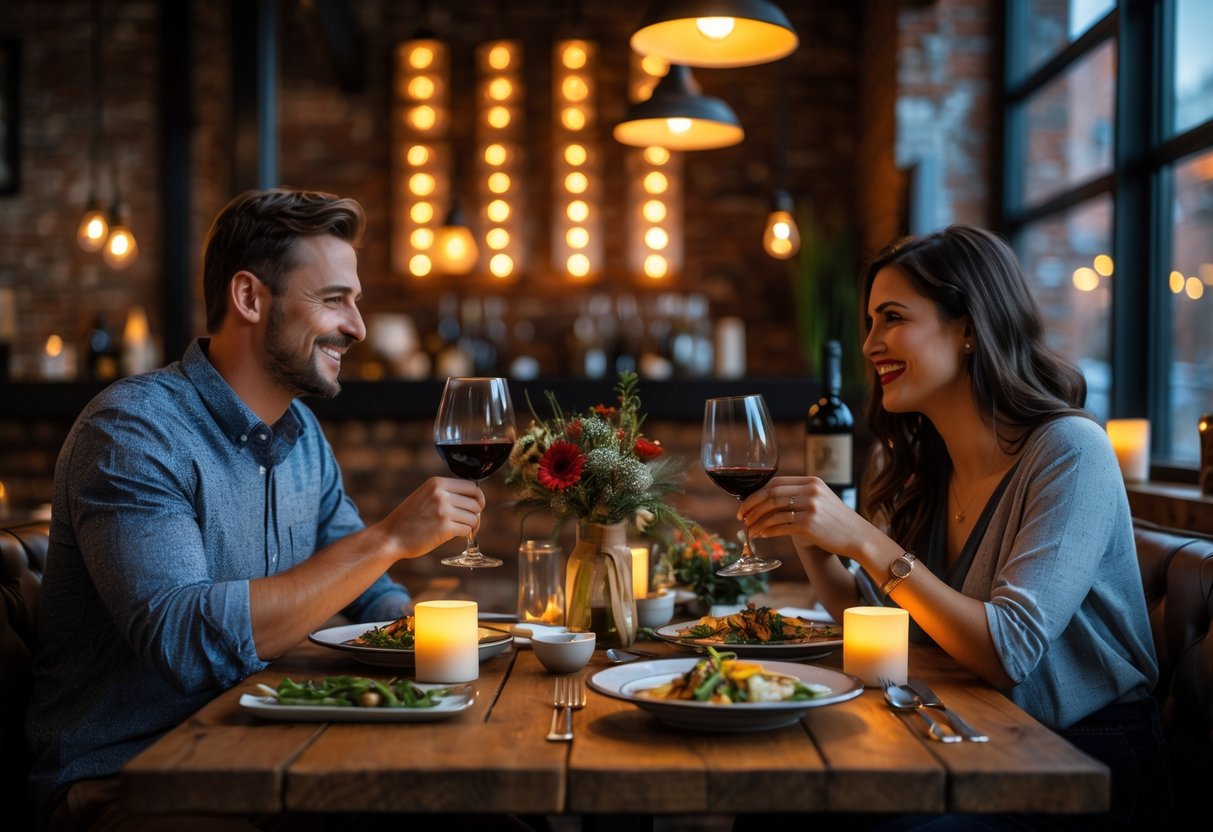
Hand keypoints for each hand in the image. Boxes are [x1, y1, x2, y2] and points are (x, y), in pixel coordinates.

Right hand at [381, 477, 484, 557]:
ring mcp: (443, 510)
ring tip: (463, 529)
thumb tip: (474, 498)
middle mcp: (441, 494)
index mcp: (437, 483)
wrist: (390, 537)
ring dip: (472, 525)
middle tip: (469, 522)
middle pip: (476, 502)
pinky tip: (457, 535)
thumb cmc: (409, 519)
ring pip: (474, 517)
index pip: (472, 486)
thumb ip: (446, 493)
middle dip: (476, 513)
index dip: (478, 498)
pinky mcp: (444, 527)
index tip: (477, 507)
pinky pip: (467, 529)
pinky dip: (465, 534)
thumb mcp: (425, 495)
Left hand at [740, 476, 872, 559]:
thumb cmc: (836, 520)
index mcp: (811, 481)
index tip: (746, 504)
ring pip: (773, 512)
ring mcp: (810, 507)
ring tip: (749, 530)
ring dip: (757, 522)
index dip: (756, 493)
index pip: (775, 482)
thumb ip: (800, 494)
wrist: (858, 536)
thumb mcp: (820, 499)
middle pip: (771, 495)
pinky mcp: (809, 525)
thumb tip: (767, 499)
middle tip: (741, 517)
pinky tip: (761, 535)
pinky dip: (767, 531)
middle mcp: (810, 491)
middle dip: (751, 506)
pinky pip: (780, 526)